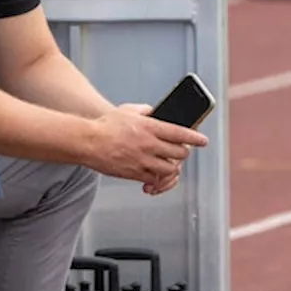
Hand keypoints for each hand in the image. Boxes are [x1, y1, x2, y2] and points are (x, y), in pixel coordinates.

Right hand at [85, 104, 207, 188]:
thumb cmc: (105, 125)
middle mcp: (150, 144)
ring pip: (170, 169)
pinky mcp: (135, 173)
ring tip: (168, 165)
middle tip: (181, 152)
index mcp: (150, 126)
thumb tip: (155, 112)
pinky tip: (154, 178)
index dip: (195, 138)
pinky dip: (157, 180)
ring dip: (172, 168)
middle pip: (179, 153)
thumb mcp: (128, 110)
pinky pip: (154, 180)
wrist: (88, 142)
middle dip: (183, 153)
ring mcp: (143, 160)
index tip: (203, 141)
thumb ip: (145, 111)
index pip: (181, 133)